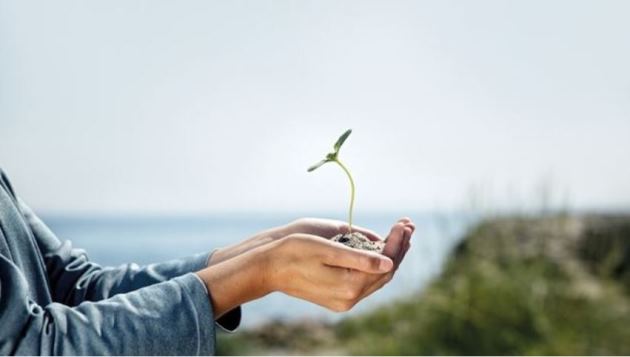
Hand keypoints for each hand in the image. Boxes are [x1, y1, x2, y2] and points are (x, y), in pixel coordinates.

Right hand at [197, 218, 414, 316]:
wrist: (268, 267)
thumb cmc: (293, 250)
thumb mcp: (326, 248)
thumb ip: (358, 257)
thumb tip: (388, 262)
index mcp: (349, 286)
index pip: (386, 264)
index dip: (397, 242)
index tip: (404, 222)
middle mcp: (350, 299)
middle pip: (386, 272)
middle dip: (398, 247)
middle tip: (408, 224)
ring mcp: (344, 300)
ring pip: (377, 278)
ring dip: (390, 255)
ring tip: (401, 233)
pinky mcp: (338, 297)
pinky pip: (365, 280)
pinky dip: (376, 263)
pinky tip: (382, 249)